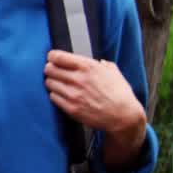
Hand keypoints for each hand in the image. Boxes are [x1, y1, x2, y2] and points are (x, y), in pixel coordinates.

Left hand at [44, 50, 146, 165]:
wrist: (123, 116)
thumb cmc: (120, 94)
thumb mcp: (114, 72)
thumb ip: (104, 65)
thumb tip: (99, 62)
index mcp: (88, 67)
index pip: (58, 56)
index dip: (52, 56)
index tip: (52, 58)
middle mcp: (78, 79)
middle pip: (49, 69)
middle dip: (50, 69)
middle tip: (54, 72)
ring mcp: (73, 94)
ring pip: (49, 83)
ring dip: (52, 82)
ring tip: (59, 84)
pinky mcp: (71, 108)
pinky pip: (53, 97)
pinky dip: (55, 95)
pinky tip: (62, 95)